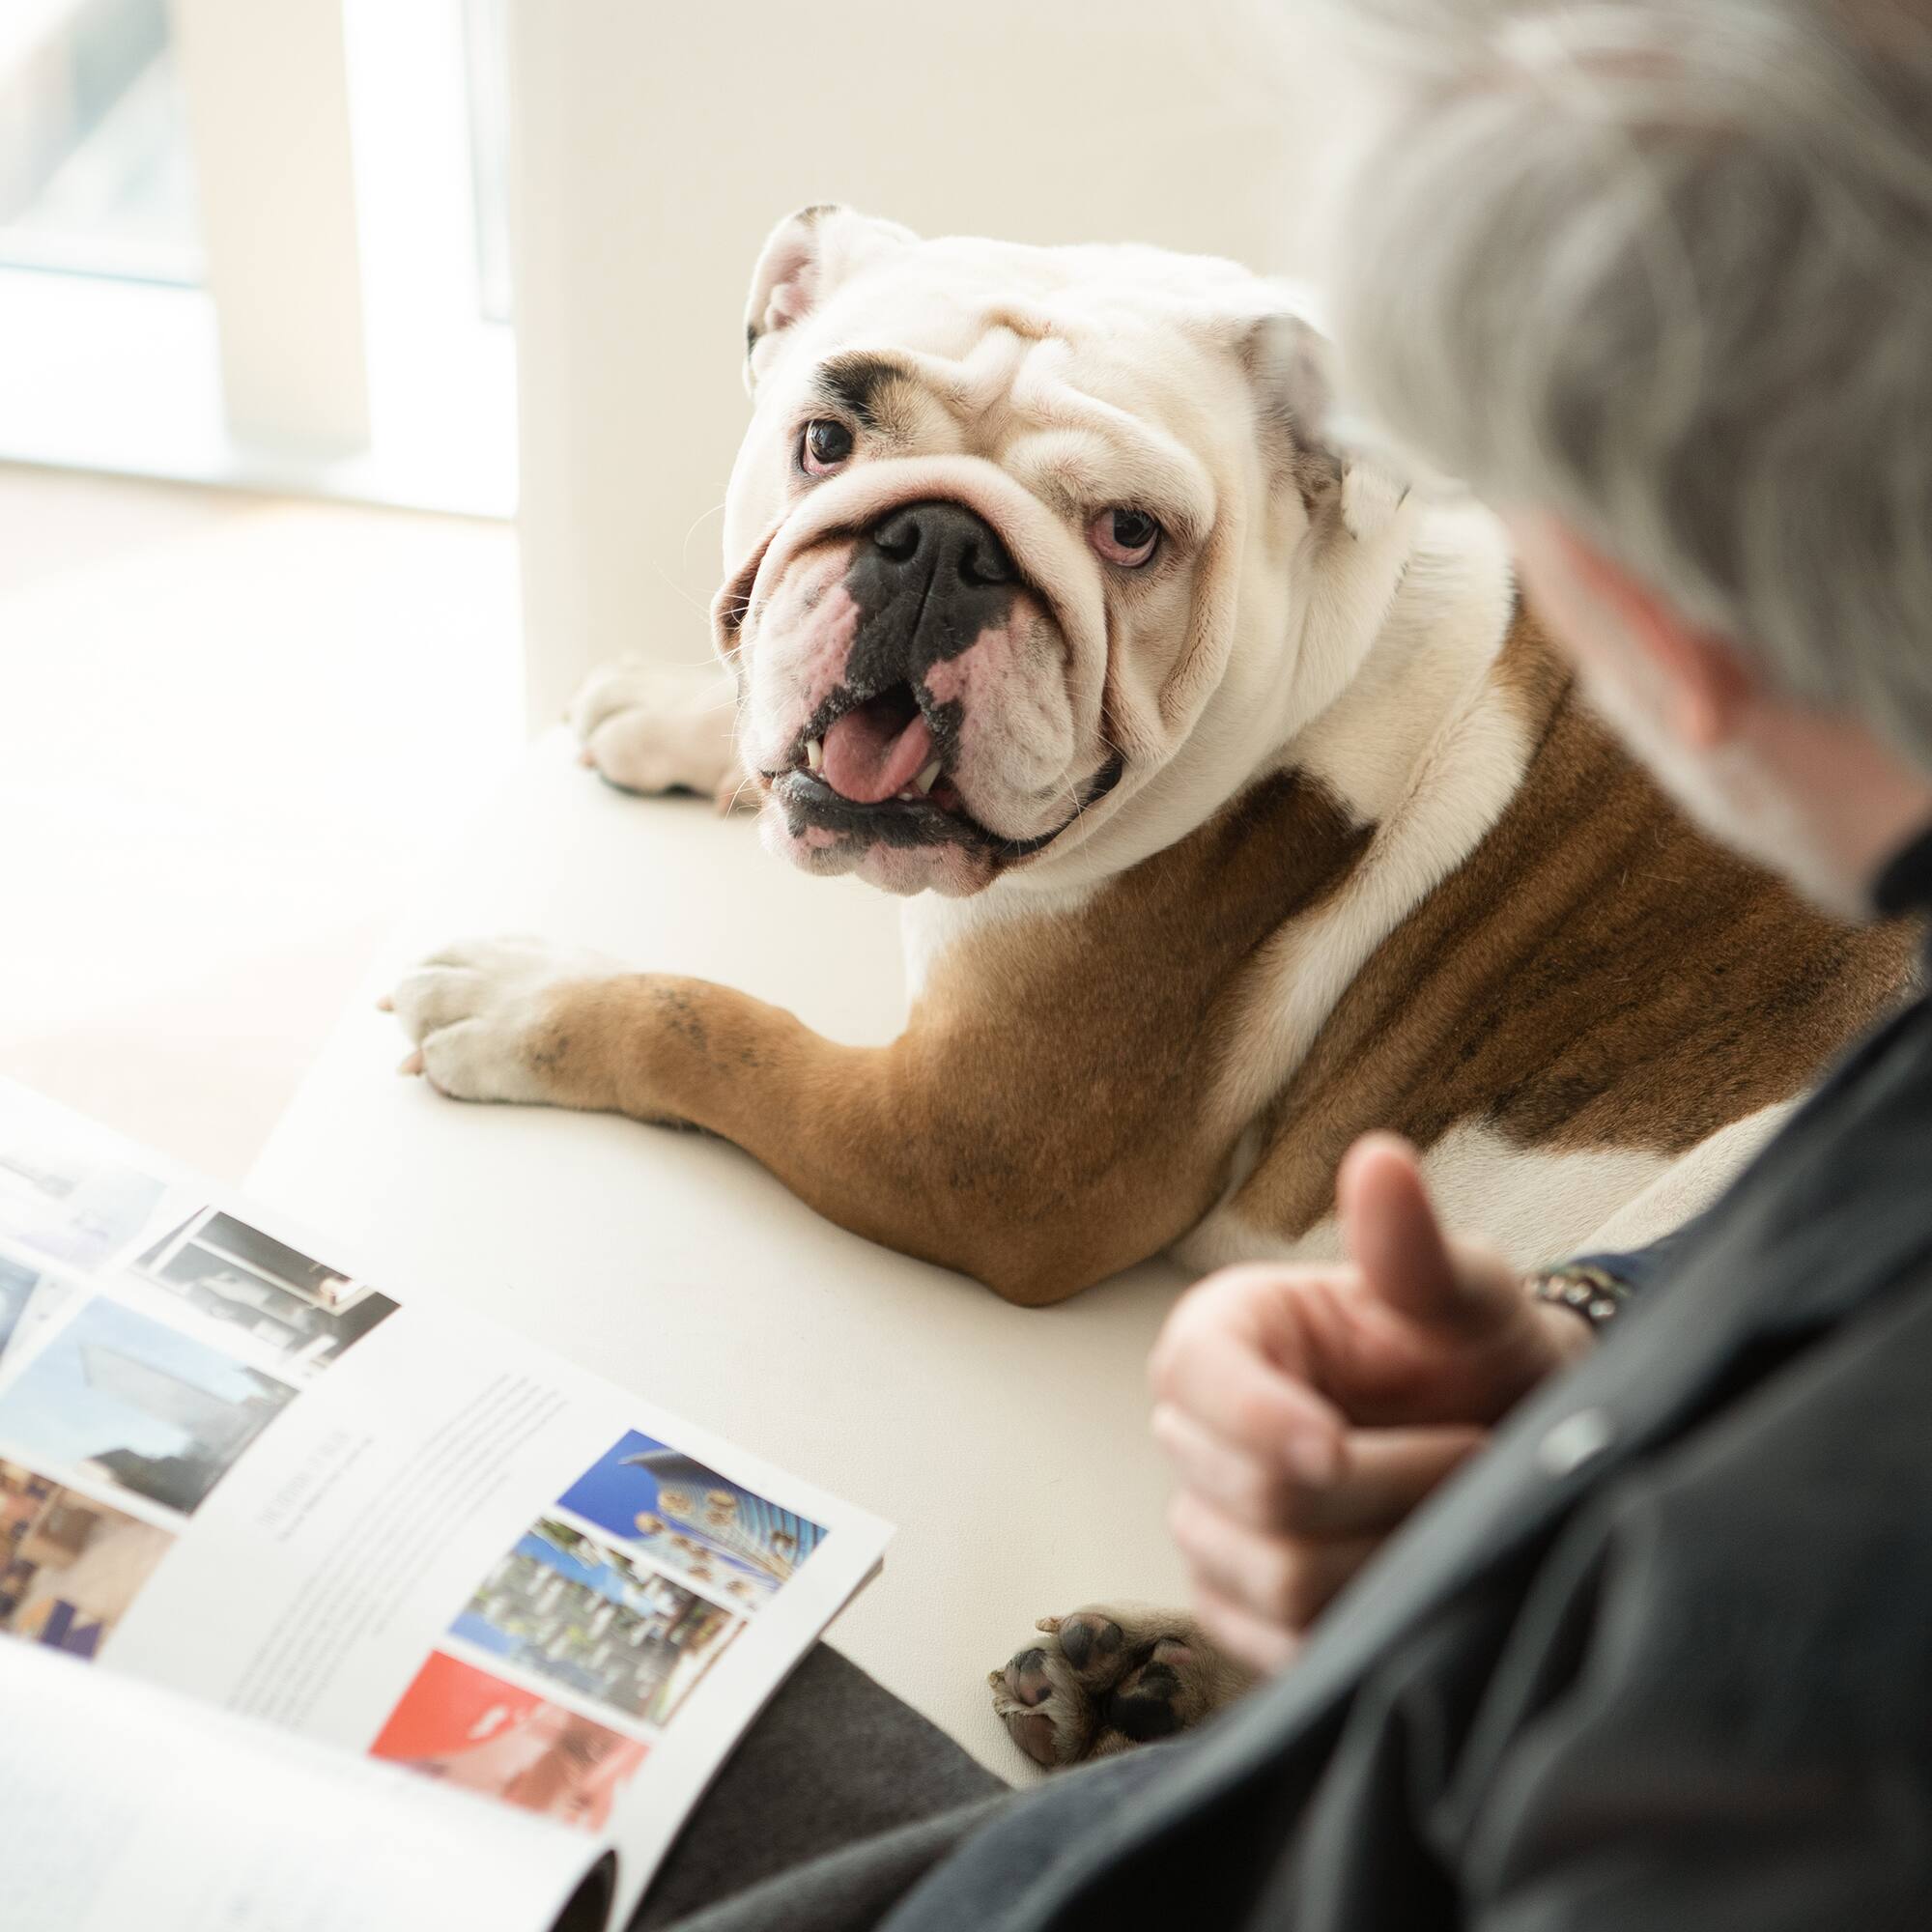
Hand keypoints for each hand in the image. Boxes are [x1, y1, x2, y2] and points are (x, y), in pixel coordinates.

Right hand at [1149, 1133, 1591, 1672]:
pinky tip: (1416, 1570)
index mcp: (1222, 1336)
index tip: (1333, 1445)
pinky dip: (1365, 1622)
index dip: (1259, 1422)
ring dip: (1390, 1555)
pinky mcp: (1240, 1610)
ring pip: (1277, 1578)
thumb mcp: (1468, 1292)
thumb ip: (1416, 1246)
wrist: (1506, 1441)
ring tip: (1452, 1507)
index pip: (1196, 1381)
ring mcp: (1211, 1526)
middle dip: (1385, 1485)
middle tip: (1473, 1450)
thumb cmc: (1473, 1351)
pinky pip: (1284, 1648)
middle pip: (1254, 1494)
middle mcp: (1196, 1431)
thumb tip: (1380, 1159)